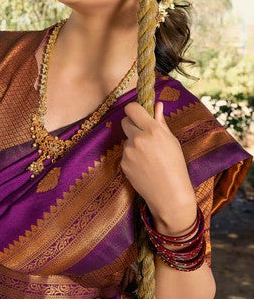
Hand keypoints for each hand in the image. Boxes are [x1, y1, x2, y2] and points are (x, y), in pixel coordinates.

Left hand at [120, 101, 196, 232]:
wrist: (169, 194)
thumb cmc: (175, 166)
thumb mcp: (172, 141)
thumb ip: (161, 122)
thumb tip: (158, 105)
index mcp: (152, 130)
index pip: (132, 108)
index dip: (134, 110)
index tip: (138, 113)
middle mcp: (137, 139)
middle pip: (125, 121)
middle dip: (132, 125)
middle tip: (144, 135)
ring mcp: (128, 152)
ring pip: (127, 139)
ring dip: (134, 144)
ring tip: (149, 157)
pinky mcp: (123, 163)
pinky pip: (126, 154)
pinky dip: (132, 157)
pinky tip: (144, 167)